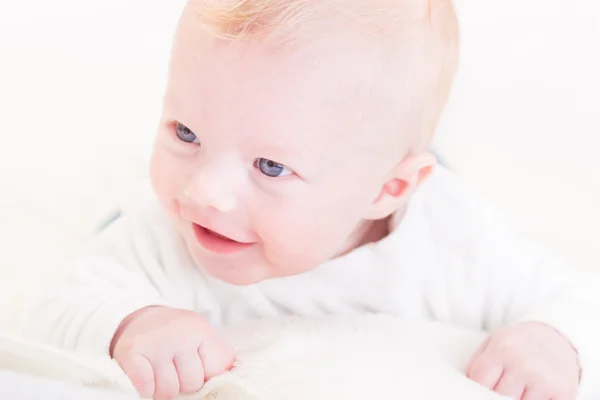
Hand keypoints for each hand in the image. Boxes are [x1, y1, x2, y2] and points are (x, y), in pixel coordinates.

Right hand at [111, 306, 234, 399]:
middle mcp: (179, 333)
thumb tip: (230, 376)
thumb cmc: (175, 336)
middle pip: (191, 384)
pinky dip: (144, 389)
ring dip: (162, 387)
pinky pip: (145, 388)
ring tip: (158, 369)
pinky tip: (144, 376)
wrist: (138, 320)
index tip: (193, 361)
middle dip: (182, 381)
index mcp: (201, 329)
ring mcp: (155, 343)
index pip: (215, 371)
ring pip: (168, 392)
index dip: (203, 372)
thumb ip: (219, 358)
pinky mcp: (131, 352)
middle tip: (172, 365)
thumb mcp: (202, 338)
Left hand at [466, 322, 578, 399]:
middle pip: (499, 397)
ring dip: (516, 399)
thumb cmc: (517, 343)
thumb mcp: (493, 342)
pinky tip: (530, 394)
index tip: (478, 388)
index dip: (476, 388)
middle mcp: (523, 365)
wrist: (555, 337)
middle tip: (496, 390)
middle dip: (495, 396)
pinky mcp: (563, 393)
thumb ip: (477, 364)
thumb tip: (465, 386)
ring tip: (514, 390)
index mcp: (502, 350)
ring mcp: (544, 380)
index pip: (480, 381)